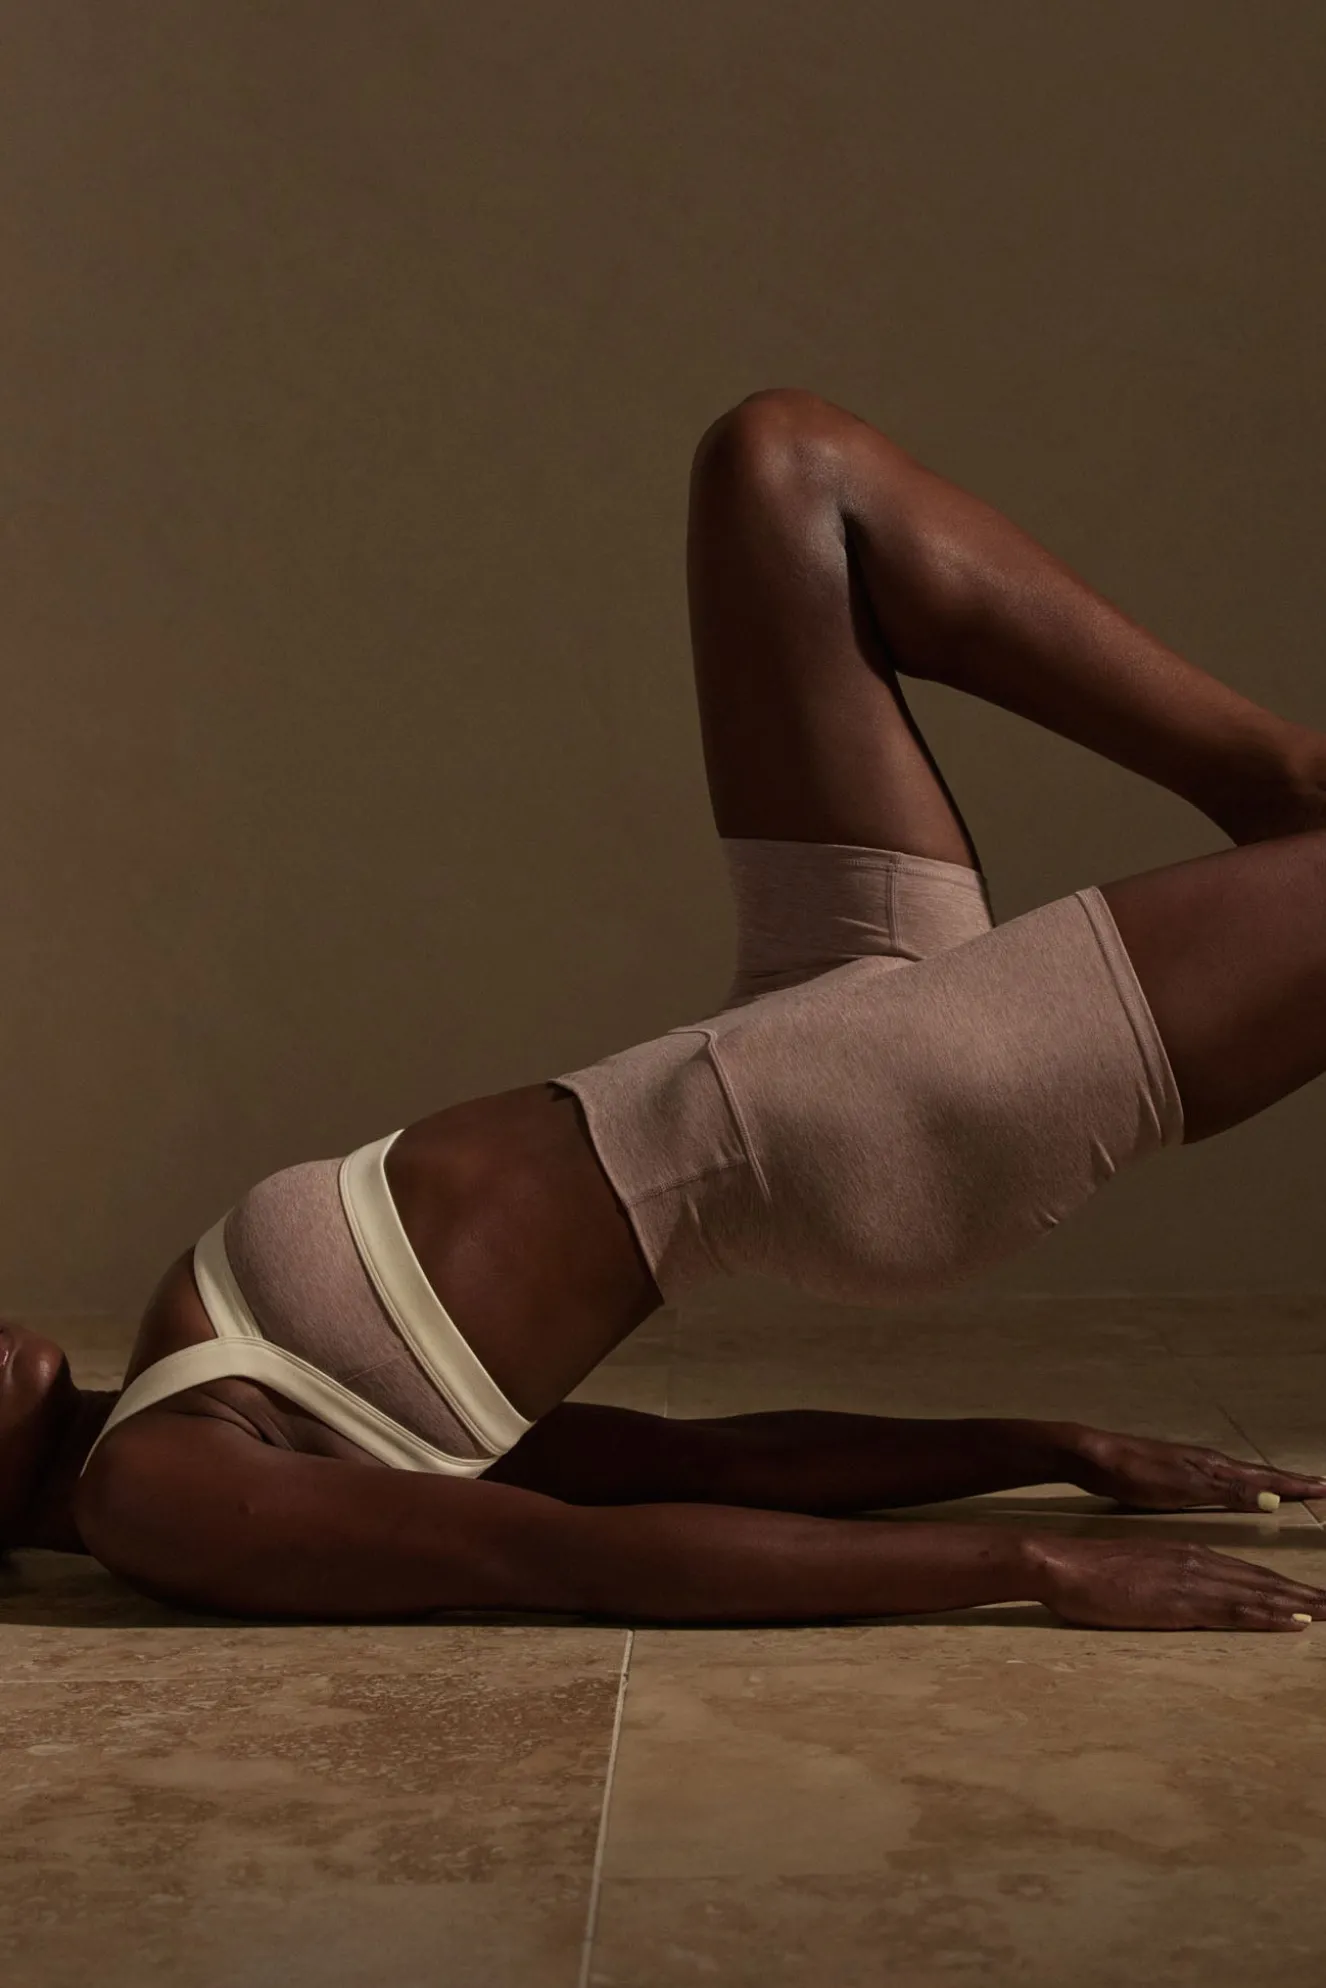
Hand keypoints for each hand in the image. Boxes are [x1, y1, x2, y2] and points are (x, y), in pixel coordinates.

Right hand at [1028, 1533, 1325, 1631]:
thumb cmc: (1090, 1572)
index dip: (1284, 1588)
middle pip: (1262, 1582)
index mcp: (1187, 1555)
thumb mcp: (1137, 1573)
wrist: (1063, 1564)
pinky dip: (1270, 1615)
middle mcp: (1197, 1563)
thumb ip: (1165, 1581)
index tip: (1313, 1598)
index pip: (1246, 1574)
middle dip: (1304, 1595)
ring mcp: (1191, 1581)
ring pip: (1258, 1593)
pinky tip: (1295, 1621)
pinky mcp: (1181, 1601)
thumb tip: (1181, 1598)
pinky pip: (1236, 1609)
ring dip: (1299, 1604)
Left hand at [1065, 1425, 1325, 1513]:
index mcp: (1214, 1468)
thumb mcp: (1183, 1486)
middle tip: (1320, 1487)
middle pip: (1259, 1474)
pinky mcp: (1174, 1474)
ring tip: (1288, 1489)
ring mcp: (1191, 1466)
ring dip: (1269, 1484)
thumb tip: (1272, 1496)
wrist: (1093, 1457)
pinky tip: (1236, 1493)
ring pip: (1242, 1476)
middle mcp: (1208, 1464)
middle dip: (1291, 1483)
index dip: (1296, 1486)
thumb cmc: (1135, 1474)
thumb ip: (1226, 1491)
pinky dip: (1242, 1486)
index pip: (1267, 1478)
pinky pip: (1222, 1480)